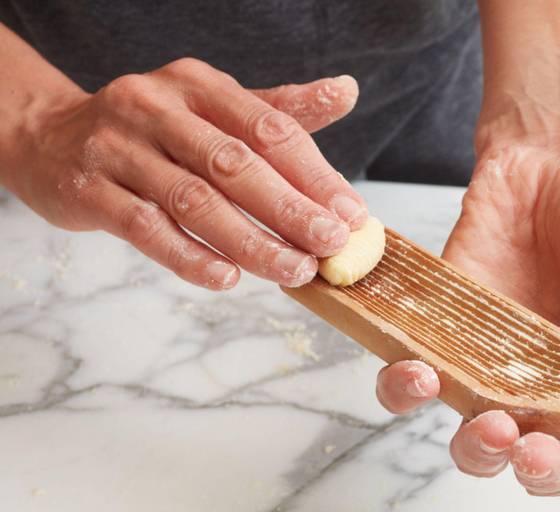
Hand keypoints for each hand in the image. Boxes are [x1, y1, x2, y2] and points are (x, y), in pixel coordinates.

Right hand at [3, 58, 365, 289]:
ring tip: (293, 270)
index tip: (351, 215)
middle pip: (234, 164)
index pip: (268, 129)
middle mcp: (158, 108)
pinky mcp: (88, 189)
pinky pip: (145, 227)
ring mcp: (118, 147)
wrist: (50, 136)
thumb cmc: (153, 129)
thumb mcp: (213, 106)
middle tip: (331, 246)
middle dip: (290, 209)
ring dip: (250, 241)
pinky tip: (226, 278)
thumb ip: (277, 109)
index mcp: (199, 85)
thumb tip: (347, 91)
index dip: (315, 174)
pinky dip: (188, 256)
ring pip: (194, 200)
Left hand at [376, 133, 559, 509]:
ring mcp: (490, 359)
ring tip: (484, 418)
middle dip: (532, 467)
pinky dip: (405, 385)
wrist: (545, 157)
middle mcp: (545, 381)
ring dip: (472, 444)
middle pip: (534, 457)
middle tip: (531, 442)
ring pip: (472, 432)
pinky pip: (413, 375)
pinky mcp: (441, 328)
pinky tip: (415, 367)